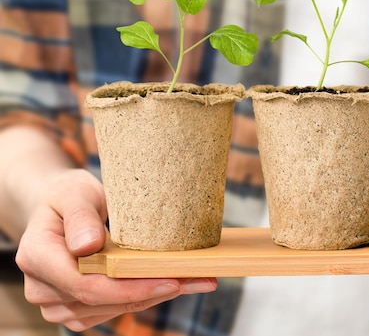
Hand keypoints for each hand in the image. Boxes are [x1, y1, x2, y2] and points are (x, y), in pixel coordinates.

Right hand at [15, 169, 217, 330]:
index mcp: (36, 256)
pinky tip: (170, 283)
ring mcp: (56, 302)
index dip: (129, 287)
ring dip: (152, 298)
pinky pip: (110, 310)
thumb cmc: (68, 196)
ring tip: (192, 280)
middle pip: (101, 301)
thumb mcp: (74, 192)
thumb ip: (80, 216)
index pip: (85, 284)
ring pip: (109, 311)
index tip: (170, 279)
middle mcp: (41, 287)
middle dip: (151, 292)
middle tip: (197, 280)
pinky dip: (142, 298)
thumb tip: (88, 246)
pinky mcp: (74, 307)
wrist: (60, 209)